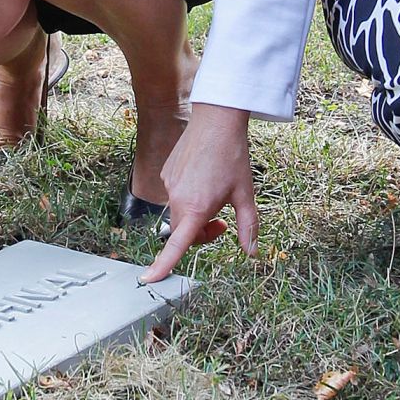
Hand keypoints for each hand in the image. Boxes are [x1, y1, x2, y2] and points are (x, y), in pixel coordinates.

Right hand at [141, 103, 257, 282]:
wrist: (216, 119)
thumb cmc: (233, 155)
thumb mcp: (245, 194)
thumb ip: (248, 227)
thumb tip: (251, 252)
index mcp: (196, 207)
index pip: (177, 244)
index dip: (163, 265)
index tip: (149, 280)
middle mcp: (178, 197)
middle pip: (183, 232)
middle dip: (201, 234)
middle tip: (223, 222)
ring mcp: (169, 184)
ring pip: (179, 213)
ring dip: (195, 216)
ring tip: (216, 197)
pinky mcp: (167, 172)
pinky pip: (176, 195)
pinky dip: (189, 198)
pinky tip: (204, 179)